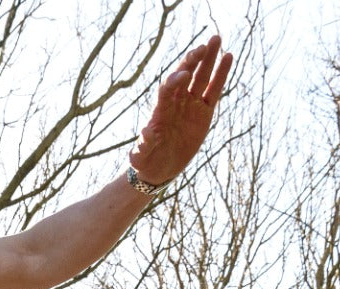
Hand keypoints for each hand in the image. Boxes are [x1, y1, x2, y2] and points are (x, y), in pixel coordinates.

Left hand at [131, 35, 232, 185]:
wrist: (159, 167)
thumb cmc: (147, 161)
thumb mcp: (141, 157)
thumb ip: (142, 147)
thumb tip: (146, 133)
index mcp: (160, 110)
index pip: (167, 89)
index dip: (175, 80)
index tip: (184, 76)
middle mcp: (176, 102)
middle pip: (185, 76)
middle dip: (192, 61)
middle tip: (203, 46)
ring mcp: (191, 105)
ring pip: (201, 77)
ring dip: (208, 59)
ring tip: (216, 39)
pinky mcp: (204, 112)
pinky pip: (214, 90)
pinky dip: (221, 74)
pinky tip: (228, 56)